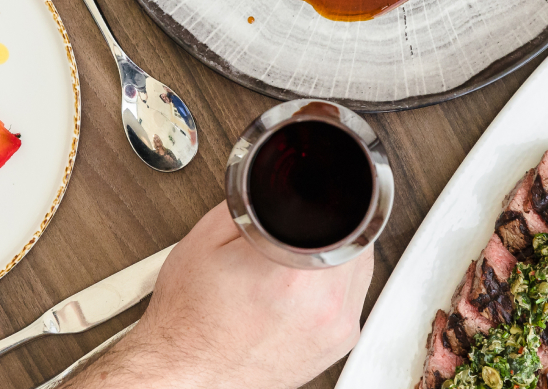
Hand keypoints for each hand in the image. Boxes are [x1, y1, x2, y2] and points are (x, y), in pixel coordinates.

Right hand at [66, 202, 374, 388]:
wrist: (186, 373)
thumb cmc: (189, 318)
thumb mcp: (206, 239)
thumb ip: (247, 199)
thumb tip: (270, 178)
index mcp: (293, 273)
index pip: (344, 214)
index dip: (331, 196)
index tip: (320, 192)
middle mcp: (324, 306)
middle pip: (357, 239)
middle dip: (331, 223)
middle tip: (293, 227)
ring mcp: (336, 330)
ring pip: (360, 267)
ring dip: (337, 252)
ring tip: (292, 256)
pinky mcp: (338, 345)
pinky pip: (353, 297)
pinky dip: (333, 282)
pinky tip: (299, 285)